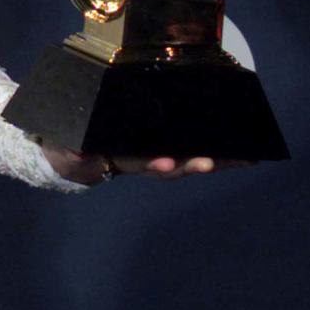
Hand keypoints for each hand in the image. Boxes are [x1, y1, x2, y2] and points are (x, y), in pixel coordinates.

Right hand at [38, 141, 257, 185]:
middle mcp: (145, 160)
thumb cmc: (69, 151)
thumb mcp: (65, 152)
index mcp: (120, 160)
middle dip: (190, 165)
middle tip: (208, 162)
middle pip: (171, 165)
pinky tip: (244, 151)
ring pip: (188, 158)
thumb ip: (69, 152)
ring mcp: (157, 153)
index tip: (165, 162)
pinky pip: (192, 147)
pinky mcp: (166, 144)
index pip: (138, 161)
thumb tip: (78, 153)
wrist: (75, 154)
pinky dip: (218, 151)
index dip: (152, 162)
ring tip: (240, 158)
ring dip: (214, 160)